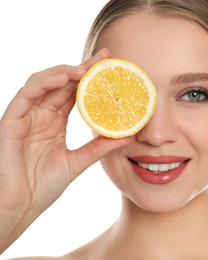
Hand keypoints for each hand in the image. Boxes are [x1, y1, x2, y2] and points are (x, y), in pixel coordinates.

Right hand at [0, 48, 130, 251]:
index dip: (91, 77)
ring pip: (43, 82)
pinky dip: (43, 83)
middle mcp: (41, 114)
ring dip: (64, 72)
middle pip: (63, 83)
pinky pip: (26, 95)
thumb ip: (99, 148)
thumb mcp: (77, 163)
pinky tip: (63, 78)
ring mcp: (26, 116)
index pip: (76, 92)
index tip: (112, 66)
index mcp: (55, 121)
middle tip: (105, 56)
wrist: (20, 206)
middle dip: (83, 67)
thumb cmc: (43, 185)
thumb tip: (128, 137)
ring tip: (86, 69)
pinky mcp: (11, 121)